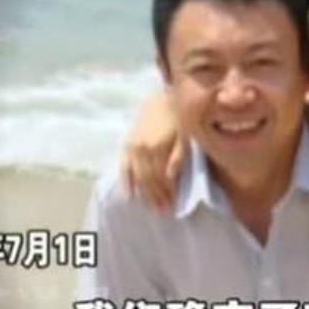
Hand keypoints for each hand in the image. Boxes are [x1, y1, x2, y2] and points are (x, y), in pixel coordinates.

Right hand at [120, 92, 184, 210]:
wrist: (162, 98)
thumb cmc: (178, 119)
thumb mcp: (184, 136)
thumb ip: (178, 157)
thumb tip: (170, 177)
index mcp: (158, 147)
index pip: (162, 177)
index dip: (167, 192)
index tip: (173, 205)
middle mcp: (142, 149)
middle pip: (149, 180)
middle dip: (156, 197)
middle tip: (162, 211)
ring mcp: (132, 147)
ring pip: (138, 176)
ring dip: (145, 194)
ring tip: (151, 207)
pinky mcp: (127, 144)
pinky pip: (124, 167)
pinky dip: (125, 182)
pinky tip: (129, 196)